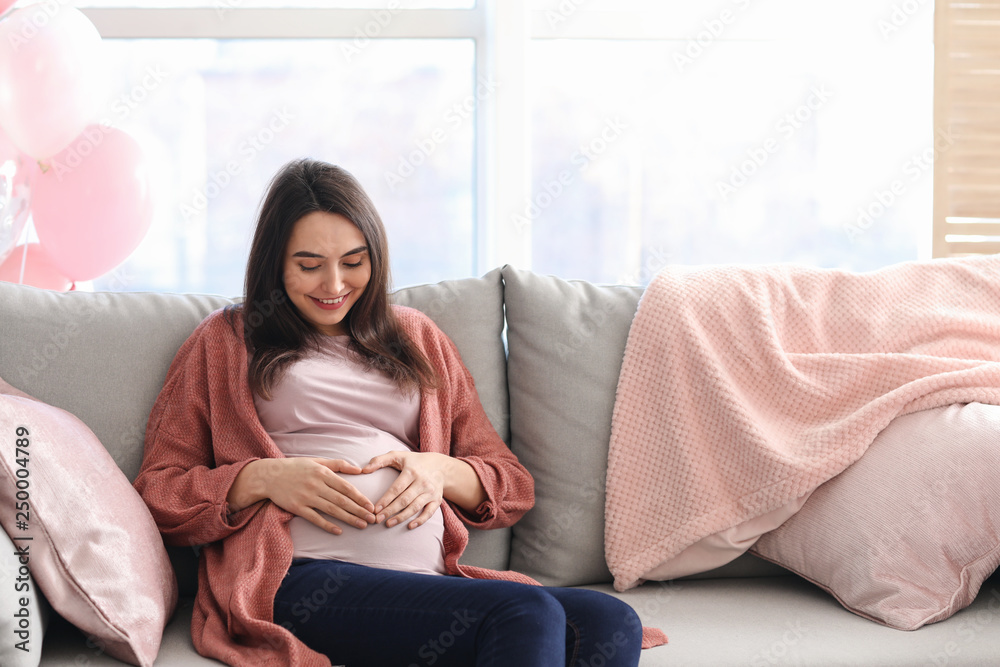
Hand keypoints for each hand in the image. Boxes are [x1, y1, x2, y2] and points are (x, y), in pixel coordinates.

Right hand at [228, 458, 375, 533]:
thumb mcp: (317, 461)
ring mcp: (306, 497)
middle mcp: (316, 485)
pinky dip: (328, 525)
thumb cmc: (295, 467)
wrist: (269, 476)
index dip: (360, 497)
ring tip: (362, 525)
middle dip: (359, 510)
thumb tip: (359, 470)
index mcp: (323, 473)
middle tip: (372, 519)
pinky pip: (315, 518)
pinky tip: (339, 531)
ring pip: (332, 510)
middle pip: (342, 501)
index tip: (371, 506)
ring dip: (349, 519)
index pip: (346, 487)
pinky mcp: (297, 508)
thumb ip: (339, 464)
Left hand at [362, 451, 448, 529]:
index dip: (386, 499)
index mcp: (411, 472)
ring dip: (401, 517)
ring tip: (388, 524)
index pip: (397, 488)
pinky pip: (429, 512)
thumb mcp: (398, 456)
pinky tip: (410, 526)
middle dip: (390, 511)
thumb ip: (379, 460)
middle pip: (404, 500)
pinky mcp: (437, 500)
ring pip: (415, 507)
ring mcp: (431, 492)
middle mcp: (422, 482)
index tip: (375, 509)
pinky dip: (420, 520)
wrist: (441, 466)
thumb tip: (364, 469)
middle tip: (377, 520)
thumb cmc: (414, 462)